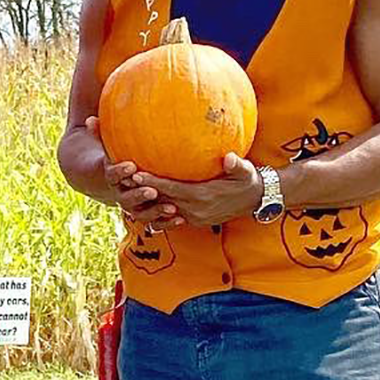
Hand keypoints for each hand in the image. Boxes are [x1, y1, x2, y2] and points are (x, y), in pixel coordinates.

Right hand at [84, 116, 176, 229]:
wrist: (118, 181)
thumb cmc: (117, 158)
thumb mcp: (109, 147)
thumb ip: (101, 133)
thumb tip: (90, 119)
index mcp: (112, 178)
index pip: (112, 176)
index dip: (120, 172)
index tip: (131, 166)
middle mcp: (121, 195)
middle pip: (127, 199)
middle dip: (139, 195)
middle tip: (152, 191)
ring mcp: (134, 207)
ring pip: (142, 214)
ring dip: (156, 212)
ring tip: (172, 208)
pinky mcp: (147, 214)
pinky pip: (155, 222)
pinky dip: (167, 223)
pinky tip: (182, 220)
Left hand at [133, 153, 262, 228]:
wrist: (256, 200)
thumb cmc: (249, 181)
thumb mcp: (245, 172)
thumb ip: (236, 165)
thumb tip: (228, 158)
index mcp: (203, 196)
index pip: (171, 189)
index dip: (152, 182)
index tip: (136, 173)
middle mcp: (196, 209)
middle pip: (163, 200)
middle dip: (143, 191)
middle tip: (123, 179)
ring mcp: (195, 217)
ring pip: (165, 211)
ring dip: (148, 203)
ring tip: (129, 192)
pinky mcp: (196, 221)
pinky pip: (173, 218)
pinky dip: (159, 213)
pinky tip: (146, 205)